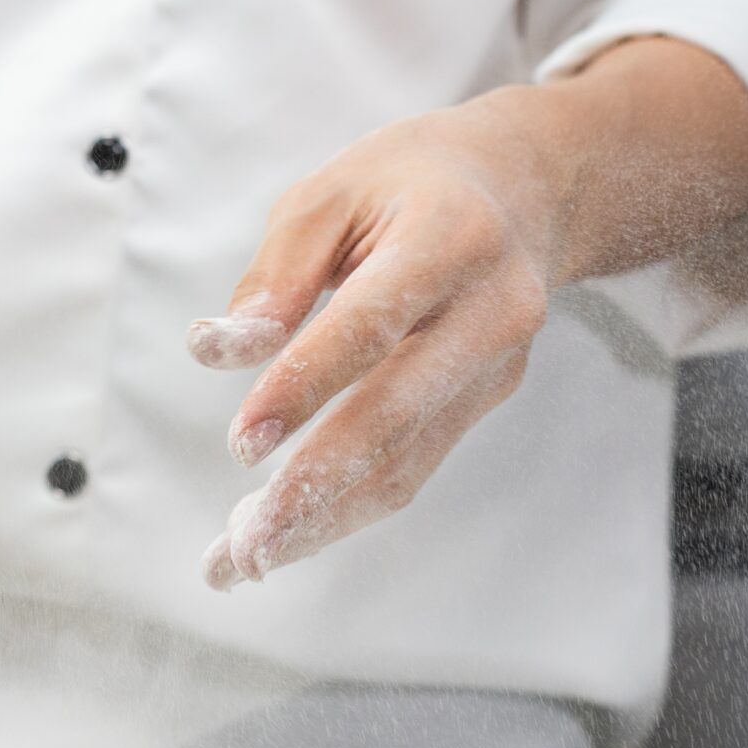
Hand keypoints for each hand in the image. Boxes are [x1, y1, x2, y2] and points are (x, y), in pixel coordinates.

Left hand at [188, 89, 568, 588]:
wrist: (527, 187)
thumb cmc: (407, 185)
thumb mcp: (332, 192)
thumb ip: (276, 273)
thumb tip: (220, 350)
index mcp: (449, 238)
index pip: (370, 325)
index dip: (304, 387)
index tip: (242, 445)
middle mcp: (489, 309)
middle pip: (397, 414)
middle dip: (315, 487)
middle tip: (243, 544)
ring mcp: (495, 363)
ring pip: (407, 461)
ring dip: (324, 521)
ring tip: (244, 562)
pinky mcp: (487, 397)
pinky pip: (414, 465)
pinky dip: (347, 508)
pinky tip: (287, 534)